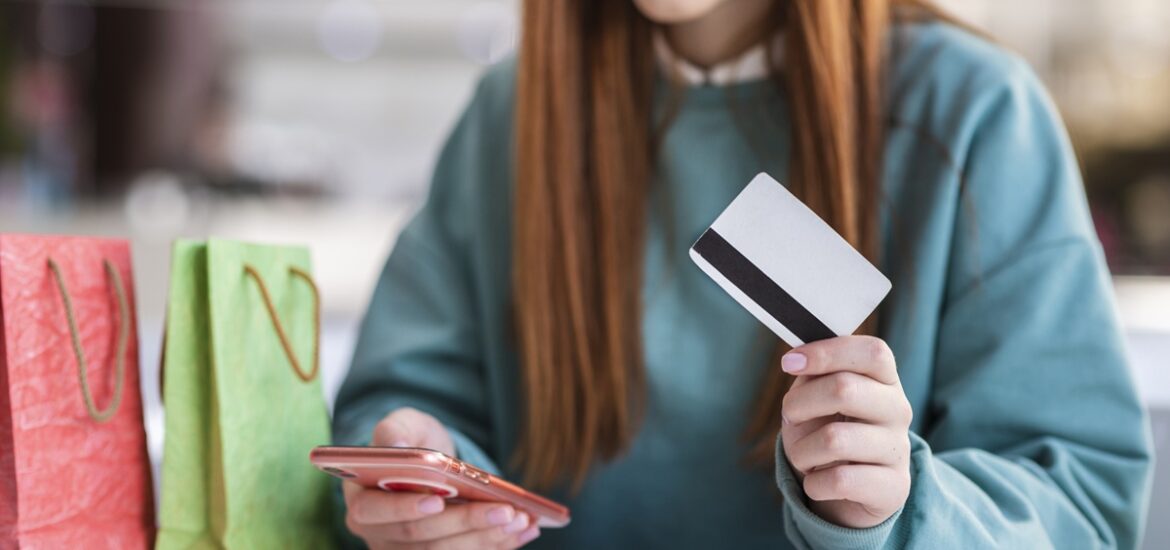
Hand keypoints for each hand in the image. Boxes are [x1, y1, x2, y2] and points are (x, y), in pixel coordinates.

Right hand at [344, 407, 540, 548]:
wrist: (429, 465)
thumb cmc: (413, 442)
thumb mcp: (404, 425)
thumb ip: (395, 430)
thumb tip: (398, 445)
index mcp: (362, 500)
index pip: (375, 512)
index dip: (405, 508)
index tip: (437, 501)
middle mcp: (379, 535)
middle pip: (422, 537)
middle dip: (466, 522)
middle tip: (504, 509)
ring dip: (488, 538)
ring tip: (521, 518)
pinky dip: (497, 545)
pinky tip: (524, 529)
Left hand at [779, 336, 912, 527]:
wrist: (845, 493)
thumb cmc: (826, 432)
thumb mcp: (815, 398)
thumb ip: (812, 375)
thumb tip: (798, 360)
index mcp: (884, 379)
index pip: (872, 352)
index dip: (827, 352)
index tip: (789, 363)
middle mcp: (898, 410)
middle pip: (844, 389)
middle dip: (800, 403)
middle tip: (790, 417)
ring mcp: (899, 449)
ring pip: (834, 440)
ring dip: (802, 451)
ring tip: (805, 457)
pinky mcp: (894, 487)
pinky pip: (840, 481)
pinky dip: (814, 483)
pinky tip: (818, 483)